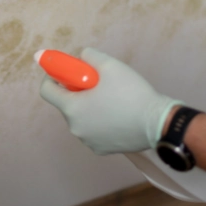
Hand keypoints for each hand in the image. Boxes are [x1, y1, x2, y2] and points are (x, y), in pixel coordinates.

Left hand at [40, 48, 181, 154]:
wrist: (158, 123)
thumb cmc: (131, 93)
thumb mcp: (109, 64)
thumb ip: (89, 56)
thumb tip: (81, 57)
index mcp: (72, 108)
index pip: (47, 91)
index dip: (52, 76)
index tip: (65, 71)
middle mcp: (75, 128)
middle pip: (67, 104)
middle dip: (77, 91)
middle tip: (97, 82)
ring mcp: (88, 141)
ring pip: (81, 118)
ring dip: (89, 107)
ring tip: (112, 99)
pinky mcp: (102, 149)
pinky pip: (94, 130)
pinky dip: (100, 121)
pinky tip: (118, 114)